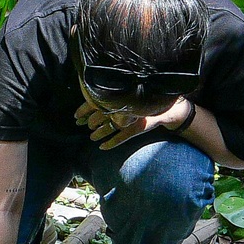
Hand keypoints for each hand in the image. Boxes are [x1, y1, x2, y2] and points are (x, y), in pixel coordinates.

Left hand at [74, 96, 193, 149]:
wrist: (167, 107)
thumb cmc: (145, 101)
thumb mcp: (128, 98)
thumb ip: (114, 99)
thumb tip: (93, 104)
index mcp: (120, 96)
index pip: (97, 101)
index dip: (84, 110)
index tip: (76, 117)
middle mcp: (124, 105)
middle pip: (101, 114)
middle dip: (91, 122)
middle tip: (85, 126)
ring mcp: (131, 117)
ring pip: (110, 127)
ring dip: (99, 133)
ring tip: (92, 137)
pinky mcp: (138, 127)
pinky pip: (122, 137)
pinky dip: (111, 143)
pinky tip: (102, 147)